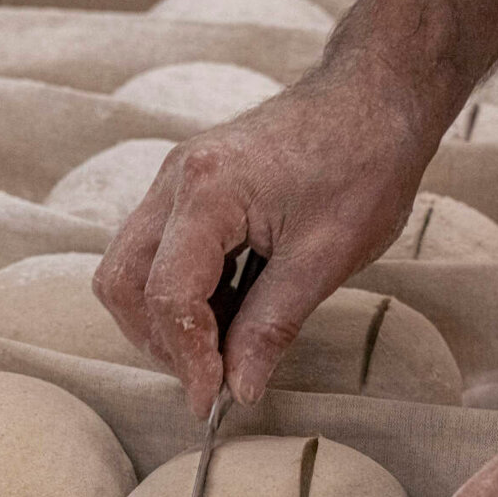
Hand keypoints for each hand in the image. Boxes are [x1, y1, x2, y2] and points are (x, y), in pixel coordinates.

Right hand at [94, 66, 444, 414]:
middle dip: (160, 341)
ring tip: (223, 347)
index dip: (186, 357)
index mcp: (208, 192)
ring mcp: (176, 180)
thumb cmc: (363, 164)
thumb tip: (239, 387)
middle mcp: (175, 180)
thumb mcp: (326, 257)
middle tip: (212, 377)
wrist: (375, 97)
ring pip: (130, 267)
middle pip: (122, 282)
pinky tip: (231, 312)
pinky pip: (159, 250)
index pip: (167, 294)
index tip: (213, 400)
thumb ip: (272, 325)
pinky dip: (183, 292)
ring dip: (165, 319)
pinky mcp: (190, 187)